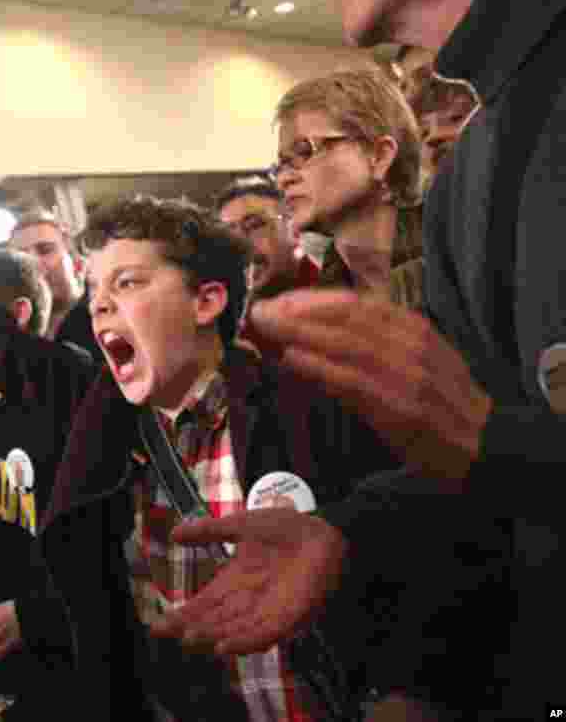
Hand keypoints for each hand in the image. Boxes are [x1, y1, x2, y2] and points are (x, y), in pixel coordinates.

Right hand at [149, 510, 347, 655]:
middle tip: (166, 632)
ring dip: (213, 636)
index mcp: (235, 582)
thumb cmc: (285, 528)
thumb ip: (208, 531)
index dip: (182, 616)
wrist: (324, 530)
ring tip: (190, 639)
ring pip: (234, 630)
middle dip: (191, 628)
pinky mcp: (289, 615)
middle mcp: (248, 601)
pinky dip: (243, 642)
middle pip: (214, 621)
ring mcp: (268, 610)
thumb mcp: (239, 525)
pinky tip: (224, 646)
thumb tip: (173, 533)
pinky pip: (263, 633)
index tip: (158, 625)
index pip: (203, 604)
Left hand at [248, 289, 491, 487]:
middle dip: (295, 312)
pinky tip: (290, 360)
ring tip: (264, 328)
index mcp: (412, 328)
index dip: (310, 300)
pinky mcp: (398, 407)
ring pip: (342, 343)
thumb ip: (376, 344)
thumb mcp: (417, 360)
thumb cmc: (444, 404)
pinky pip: (351, 381)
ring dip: (297, 332)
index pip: (353, 303)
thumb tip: (322, 334)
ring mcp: (404, 374)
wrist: (487, 446)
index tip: (278, 301)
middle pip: (342, 317)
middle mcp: (408, 343)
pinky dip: (319, 367)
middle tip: (258, 312)